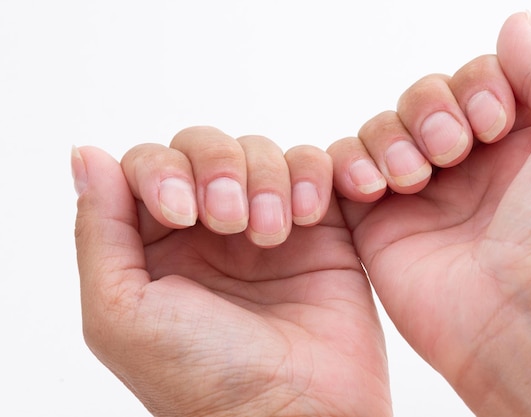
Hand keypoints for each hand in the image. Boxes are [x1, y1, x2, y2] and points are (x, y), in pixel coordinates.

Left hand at [72, 127, 390, 415]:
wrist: (298, 415)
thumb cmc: (205, 381)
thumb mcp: (121, 313)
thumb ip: (99, 231)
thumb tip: (88, 155)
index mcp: (158, 246)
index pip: (150, 165)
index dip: (163, 170)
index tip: (180, 212)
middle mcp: (211, 230)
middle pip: (206, 146)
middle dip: (218, 168)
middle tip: (230, 221)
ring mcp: (267, 224)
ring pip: (261, 151)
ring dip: (266, 178)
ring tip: (273, 235)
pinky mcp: (321, 227)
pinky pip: (314, 168)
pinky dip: (311, 176)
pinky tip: (307, 218)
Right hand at [329, 12, 530, 414]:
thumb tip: (516, 27)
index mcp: (523, 145)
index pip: (475, 81)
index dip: (475, 85)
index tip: (495, 121)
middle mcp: (472, 170)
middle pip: (424, 99)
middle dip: (432, 110)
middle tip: (454, 148)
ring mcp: (424, 198)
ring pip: (382, 130)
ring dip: (394, 137)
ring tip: (418, 175)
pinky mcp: (380, 227)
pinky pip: (345, 173)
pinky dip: (350, 164)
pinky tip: (377, 185)